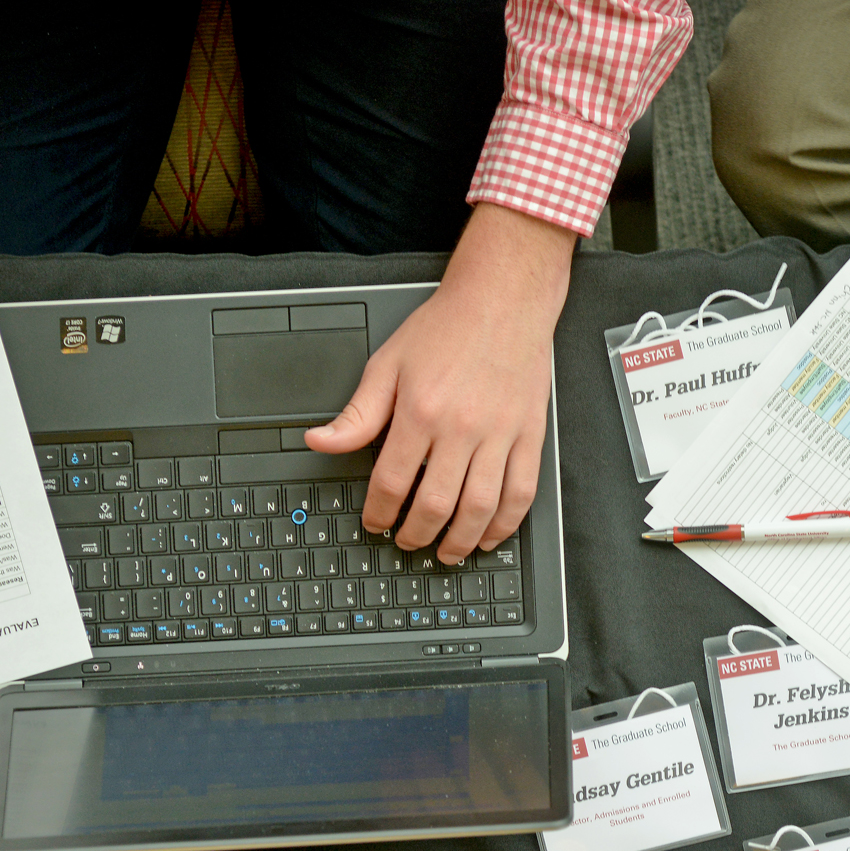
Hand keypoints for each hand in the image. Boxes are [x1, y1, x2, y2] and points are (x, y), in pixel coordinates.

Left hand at [306, 203, 572, 562]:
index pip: (392, 482)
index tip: (376, 522)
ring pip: (481, 508)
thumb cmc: (447, 326)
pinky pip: (522, 492)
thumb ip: (357, 413)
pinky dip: (505, 524)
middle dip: (417, 534)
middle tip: (408, 541)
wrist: (503, 298)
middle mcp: (462, 428)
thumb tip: (320, 440)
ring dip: (460, 541)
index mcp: (421, 411)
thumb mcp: (387, 364)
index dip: (380, 512)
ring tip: (446, 552)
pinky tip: (490, 535)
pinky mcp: (530, 434)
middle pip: (436, 504)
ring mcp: (501, 434)